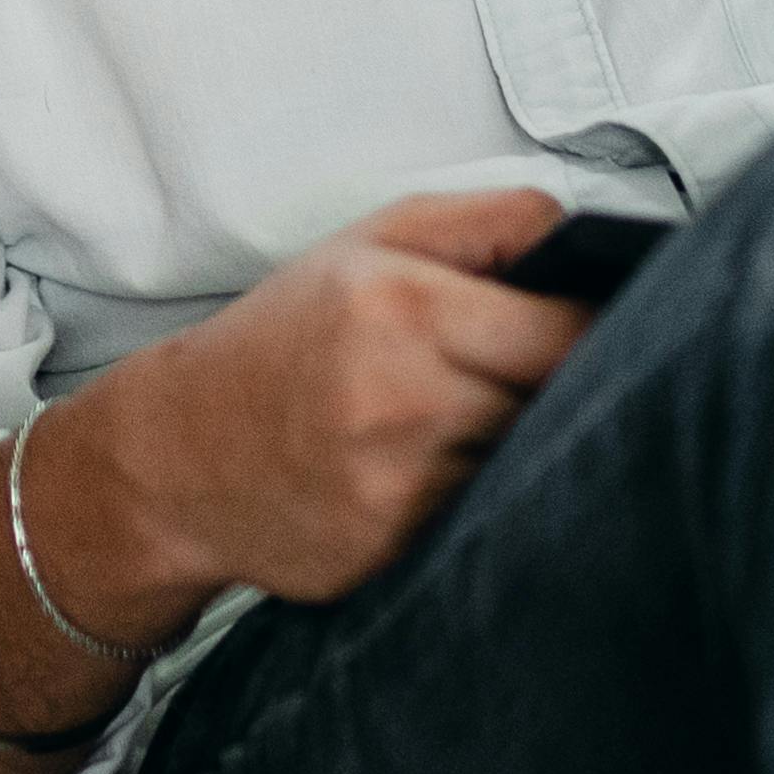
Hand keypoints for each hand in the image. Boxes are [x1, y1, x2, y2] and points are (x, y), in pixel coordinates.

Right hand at [63, 188, 582, 621]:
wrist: (177, 456)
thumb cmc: (281, 341)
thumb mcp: (368, 243)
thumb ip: (488, 223)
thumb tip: (588, 236)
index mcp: (403, 306)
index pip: (570, 332)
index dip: (596, 334)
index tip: (585, 333)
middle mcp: (404, 398)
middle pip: (562, 404)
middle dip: (564, 394)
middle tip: (533, 381)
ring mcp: (400, 484)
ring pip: (528, 466)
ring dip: (523, 450)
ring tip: (470, 427)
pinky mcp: (396, 550)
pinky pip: (484, 518)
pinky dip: (480, 500)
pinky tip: (435, 478)